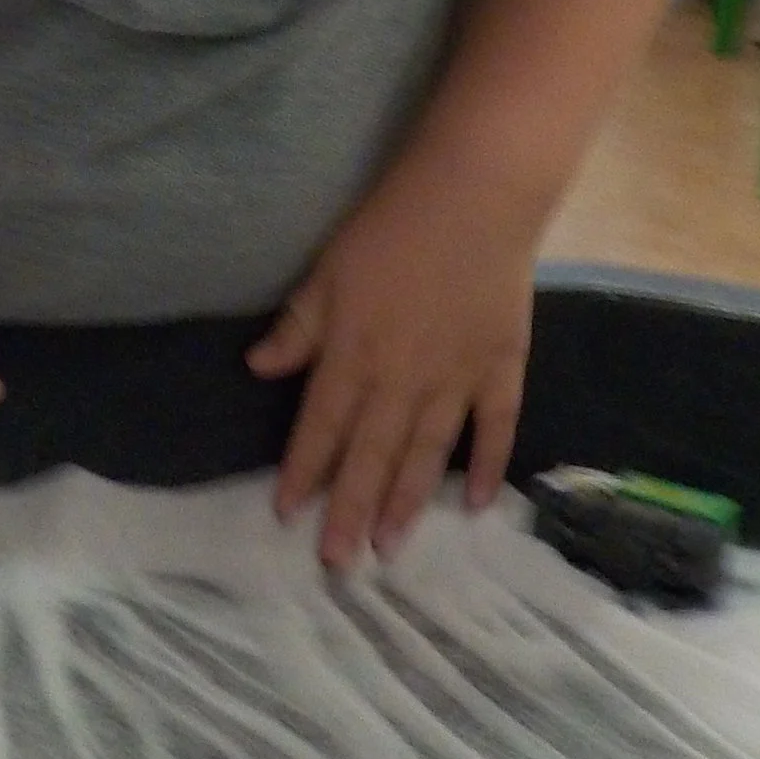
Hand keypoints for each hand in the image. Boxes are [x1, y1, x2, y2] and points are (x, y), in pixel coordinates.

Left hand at [248, 168, 532, 565]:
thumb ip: (298, 326)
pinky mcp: (502, 368)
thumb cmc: (391, 225)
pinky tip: (474, 506)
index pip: (321, 427)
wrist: (477, 195)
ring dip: (406, 503)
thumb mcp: (327, 270)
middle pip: (371, 456)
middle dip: (350, 511)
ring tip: (390, 549)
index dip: (303, 472)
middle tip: (338, 563)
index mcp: (353, 354)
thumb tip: (258, 368)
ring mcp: (458, 379)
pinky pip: (494, 429)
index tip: (287, 514)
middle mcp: (402, 379)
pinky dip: (487, 468)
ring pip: (426, 454)